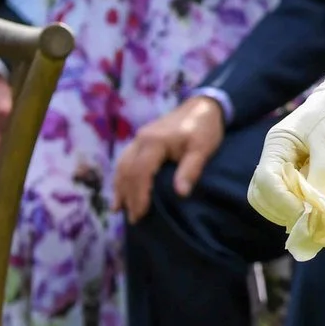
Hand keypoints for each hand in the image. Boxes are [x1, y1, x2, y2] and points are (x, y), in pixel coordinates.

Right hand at [114, 94, 226, 220]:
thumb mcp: (202, 149)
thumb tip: (181, 193)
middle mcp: (141, 139)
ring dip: (120, 188)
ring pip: (122, 166)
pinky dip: (121, 177)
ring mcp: (139, 139)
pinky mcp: (141, 140)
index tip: (140, 215)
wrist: (202, 105)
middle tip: (133, 219)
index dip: (139, 195)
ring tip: (120, 210)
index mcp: (154, 142)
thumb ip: (190, 170)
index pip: (140, 172)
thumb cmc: (204, 129)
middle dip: (128, 196)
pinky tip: (120, 190)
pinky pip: (125, 160)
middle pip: (127, 171)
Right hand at [249, 86, 324, 230]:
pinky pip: (291, 197)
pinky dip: (302, 207)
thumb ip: (323, 171)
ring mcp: (285, 166)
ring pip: (273, 200)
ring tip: (316, 215)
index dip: (283, 202)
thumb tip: (318, 206)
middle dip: (283, 210)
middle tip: (310, 219)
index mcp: (277, 145)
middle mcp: (275, 157)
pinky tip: (319, 209)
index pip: (265, 180)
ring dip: (291, 212)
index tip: (306, 213)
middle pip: (262, 195)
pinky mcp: (299, 173)